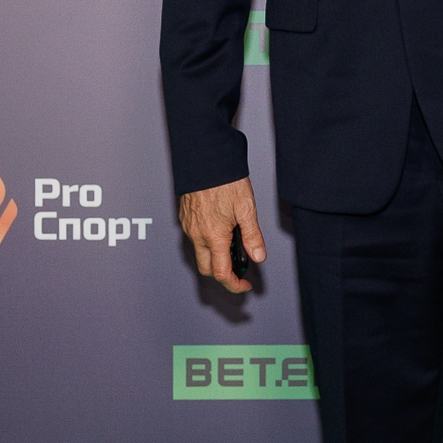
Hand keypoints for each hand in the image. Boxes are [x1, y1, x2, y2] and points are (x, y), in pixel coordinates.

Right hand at [178, 178, 266, 292]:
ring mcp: (188, 226)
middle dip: (223, 273)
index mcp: (213, 236)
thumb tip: (258, 257)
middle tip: (240, 268)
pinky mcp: (185, 218)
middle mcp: (196, 234)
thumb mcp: (246, 208)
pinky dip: (207, 242)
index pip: (221, 273)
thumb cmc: (225, 180)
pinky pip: (194, 238)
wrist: (205, 158)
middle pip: (207, 268)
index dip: (234, 284)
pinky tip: (221, 229)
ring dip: (215, 256)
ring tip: (233, 243)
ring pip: (200, 253)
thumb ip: (252, 236)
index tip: (245, 285)